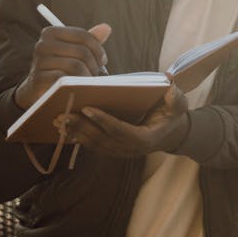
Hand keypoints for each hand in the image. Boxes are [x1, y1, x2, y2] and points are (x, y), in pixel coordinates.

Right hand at [13, 22, 111, 110]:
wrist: (37, 92)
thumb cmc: (61, 68)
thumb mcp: (74, 51)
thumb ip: (89, 40)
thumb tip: (106, 28)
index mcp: (51, 32)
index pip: (83, 35)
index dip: (98, 49)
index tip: (102, 60)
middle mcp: (42, 44)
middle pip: (82, 51)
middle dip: (95, 66)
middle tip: (97, 76)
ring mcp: (39, 62)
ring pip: (76, 66)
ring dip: (88, 77)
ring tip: (89, 83)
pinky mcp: (38, 80)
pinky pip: (65, 80)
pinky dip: (76, 85)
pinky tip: (78, 89)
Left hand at [67, 82, 189, 156]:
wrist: (172, 133)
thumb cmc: (173, 115)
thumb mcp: (179, 105)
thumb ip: (175, 97)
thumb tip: (169, 84)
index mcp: (144, 139)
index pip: (120, 130)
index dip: (103, 120)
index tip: (87, 108)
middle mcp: (130, 149)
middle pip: (102, 139)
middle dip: (82, 127)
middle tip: (64, 114)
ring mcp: (121, 152)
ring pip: (95, 144)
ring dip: (76, 133)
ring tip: (59, 121)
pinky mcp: (114, 150)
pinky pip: (94, 145)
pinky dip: (79, 137)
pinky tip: (65, 129)